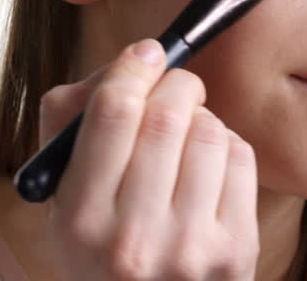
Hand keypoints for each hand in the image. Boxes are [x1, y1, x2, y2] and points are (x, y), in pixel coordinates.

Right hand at [38, 38, 259, 279]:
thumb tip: (132, 61)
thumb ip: (73, 123)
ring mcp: (189, 248)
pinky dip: (227, 146)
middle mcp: (133, 239)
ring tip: (187, 140)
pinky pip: (241, 158)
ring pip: (210, 132)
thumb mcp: (65, 199)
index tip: (146, 54)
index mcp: (79, 221)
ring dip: (202, 118)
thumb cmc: (107, 246)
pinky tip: (209, 169)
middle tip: (176, 87)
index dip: (133, 68)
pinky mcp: (235, 252)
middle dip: (177, 84)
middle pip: (167, 115)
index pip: (112, 113)